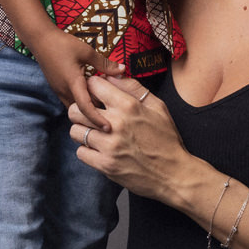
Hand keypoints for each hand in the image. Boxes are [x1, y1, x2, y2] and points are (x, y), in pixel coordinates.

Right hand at [30, 27, 123, 126]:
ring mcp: (59, 90)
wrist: (40, 40)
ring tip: (103, 110)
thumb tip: (123, 69)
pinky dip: (81, 103)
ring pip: (75, 107)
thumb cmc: (63, 44)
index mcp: (73, 83)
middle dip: (94, 117)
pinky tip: (91, 98)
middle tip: (111, 119)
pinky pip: (70, 101)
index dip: (97, 119)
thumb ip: (104, 63)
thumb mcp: (87, 51)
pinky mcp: (57, 87)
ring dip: (87, 110)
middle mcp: (64, 90)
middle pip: (81, 111)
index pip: (86, 107)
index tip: (108, 128)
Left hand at [69, 74, 190, 201]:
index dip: (92, 87)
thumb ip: (134, 88)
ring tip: (96, 134)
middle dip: (81, 110)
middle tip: (91, 116)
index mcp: (128, 106)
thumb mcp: (158, 107)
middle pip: (76, 108)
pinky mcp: (105, 165)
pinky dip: (88, 151)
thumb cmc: (166, 139)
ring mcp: (109, 146)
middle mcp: (115, 124)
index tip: (96, 94)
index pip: (93, 85)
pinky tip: (100, 150)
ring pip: (75, 131)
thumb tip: (112, 75)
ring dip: (83, 131)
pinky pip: (81, 152)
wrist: (173, 173)